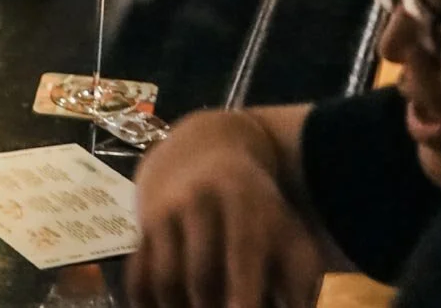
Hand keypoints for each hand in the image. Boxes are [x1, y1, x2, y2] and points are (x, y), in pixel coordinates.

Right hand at [129, 115, 328, 307]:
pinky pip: (138, 273)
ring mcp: (167, 213)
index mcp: (245, 203)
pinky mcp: (144, 226)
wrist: (203, 147)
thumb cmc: (256, 203)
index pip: (242, 251)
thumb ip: (303, 276)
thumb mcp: (286, 226)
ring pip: (166, 278)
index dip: (242, 289)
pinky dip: (146, 301)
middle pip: (200, 275)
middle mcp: (200, 203)